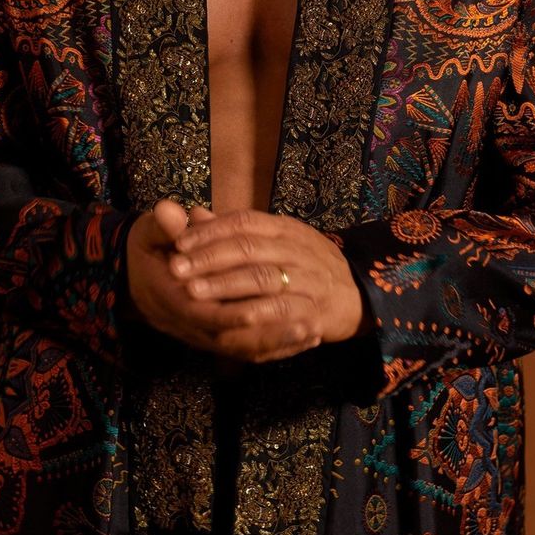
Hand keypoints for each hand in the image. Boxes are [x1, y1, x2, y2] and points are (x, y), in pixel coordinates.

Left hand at [169, 207, 372, 356]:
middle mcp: (296, 249)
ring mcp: (308, 279)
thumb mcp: (275, 240)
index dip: (210, 231)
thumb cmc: (306, 264)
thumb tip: (192, 214)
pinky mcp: (316, 310)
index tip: (178, 242)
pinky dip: (258, 315)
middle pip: (249, 248)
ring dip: (226, 285)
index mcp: (283, 228)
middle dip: (209, 258)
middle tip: (176, 269)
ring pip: (264, 278)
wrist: (358, 292)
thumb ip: (235, 231)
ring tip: (194, 293)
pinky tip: (232, 320)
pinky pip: (285, 312)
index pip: (243, 222)